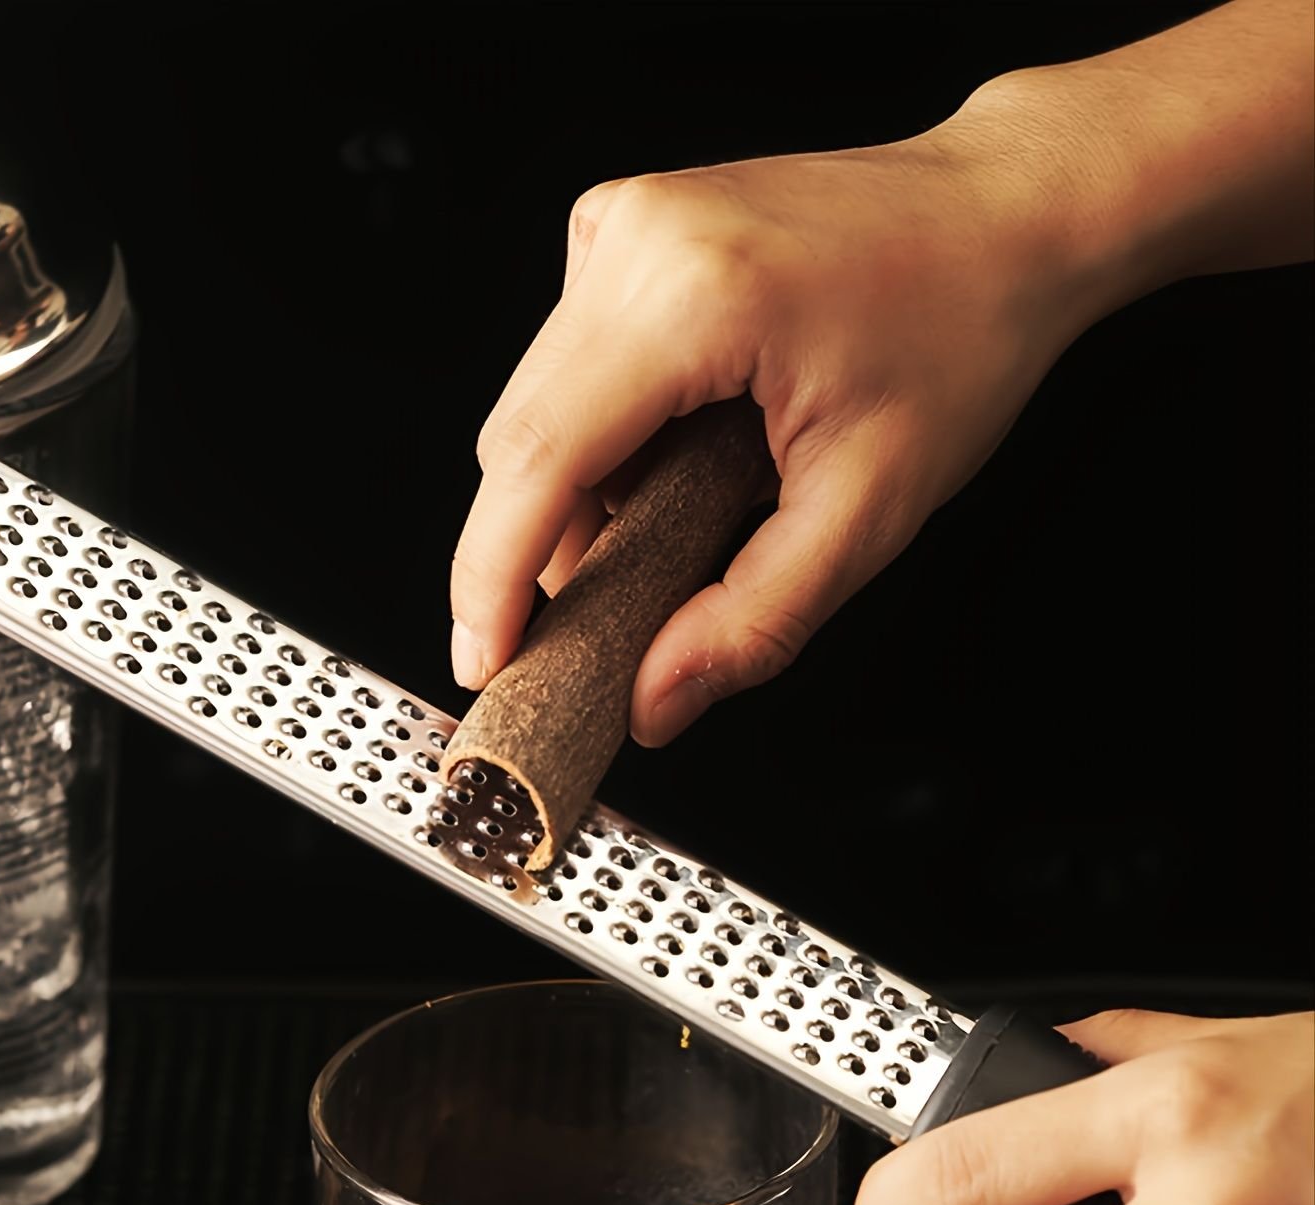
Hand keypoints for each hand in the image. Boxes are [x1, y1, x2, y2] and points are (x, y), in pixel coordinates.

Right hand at [448, 125, 1089, 744]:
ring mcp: (622, 226)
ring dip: (573, 502)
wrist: (1006, 214)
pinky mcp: (624, 234)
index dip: (493, 579)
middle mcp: (635, 240)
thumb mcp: (870, 508)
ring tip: (670, 536)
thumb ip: (753, 622)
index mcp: (692, 294)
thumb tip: (652, 702)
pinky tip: (672, 464)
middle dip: (539, 554)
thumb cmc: (960, 332)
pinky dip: (598, 446)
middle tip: (593, 637)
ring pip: (534, 411)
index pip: (538, 459)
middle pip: (516, 441)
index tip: (486, 663)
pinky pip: (565, 371)